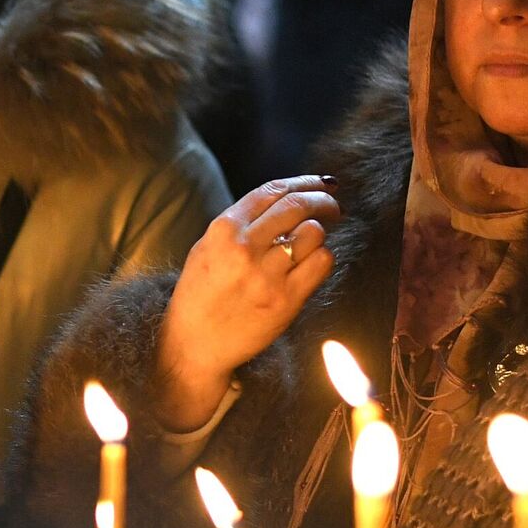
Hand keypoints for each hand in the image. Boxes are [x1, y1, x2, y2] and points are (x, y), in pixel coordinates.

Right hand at [157, 176, 339, 431]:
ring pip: (313, 233)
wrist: (194, 345)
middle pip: (297, 206)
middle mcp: (244, 248)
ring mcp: (266, 275)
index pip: (272, 191)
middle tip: (332, 205)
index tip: (319, 184)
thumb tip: (286, 198)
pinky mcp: (285, 301)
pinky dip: (322, 257)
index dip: (303, 182)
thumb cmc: (200, 295)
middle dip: (323, 200)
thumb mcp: (207, 248)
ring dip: (318, 233)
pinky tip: (312, 263)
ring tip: (311, 243)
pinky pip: (321, 263)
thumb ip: (241, 224)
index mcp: (222, 230)